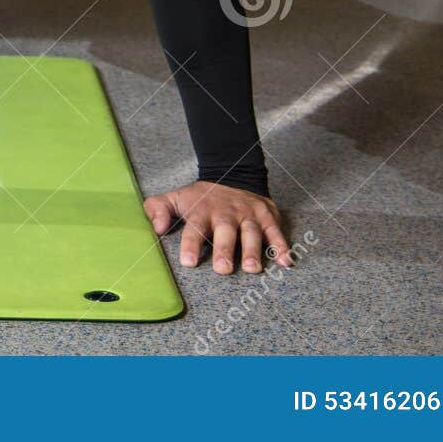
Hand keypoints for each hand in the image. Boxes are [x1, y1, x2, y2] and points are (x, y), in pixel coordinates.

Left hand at [143, 180, 294, 274]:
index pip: (195, 227)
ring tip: (252, 268)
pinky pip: (275, 231)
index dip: (191, 244)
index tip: (188, 262)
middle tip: (223, 269)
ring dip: (253, 250)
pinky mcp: (266, 216)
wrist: (232, 173)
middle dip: (224, 249)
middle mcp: (226, 212)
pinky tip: (285, 261)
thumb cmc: (200, 197)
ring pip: (251, 232)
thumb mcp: (176, 198)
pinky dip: (281, 245)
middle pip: (225, 231)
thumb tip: (157, 228)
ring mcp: (248, 214)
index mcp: (202, 211)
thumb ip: (158, 209)